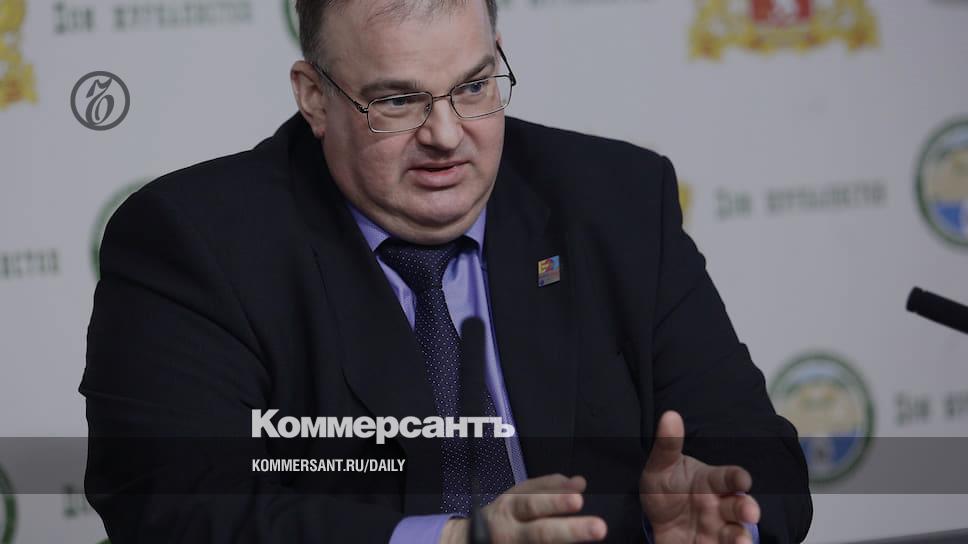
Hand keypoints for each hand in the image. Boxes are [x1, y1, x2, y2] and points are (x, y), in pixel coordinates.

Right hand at [440, 474, 606, 543]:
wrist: (466, 543)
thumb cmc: (502, 516)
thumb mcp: (518, 495)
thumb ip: (548, 488)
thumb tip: (580, 483)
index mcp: (511, 508)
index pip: (534, 503)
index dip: (556, 501)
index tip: (579, 500)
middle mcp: (511, 532)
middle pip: (540, 533)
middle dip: (570, 530)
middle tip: (598, 528)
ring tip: (592, 535)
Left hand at [640, 411, 760, 543]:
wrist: (656, 518)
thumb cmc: (666, 486)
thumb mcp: (661, 466)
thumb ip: (667, 445)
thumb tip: (669, 415)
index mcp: (711, 482)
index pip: (728, 477)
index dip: (737, 477)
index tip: (743, 479)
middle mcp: (719, 506)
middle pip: (738, 507)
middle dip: (747, 508)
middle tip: (751, 512)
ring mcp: (716, 530)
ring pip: (735, 534)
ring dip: (741, 538)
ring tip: (741, 542)